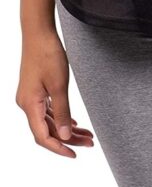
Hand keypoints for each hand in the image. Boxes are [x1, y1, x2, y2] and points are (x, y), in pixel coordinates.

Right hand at [16, 27, 93, 156]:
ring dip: (67, 129)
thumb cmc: (47, 53)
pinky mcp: (35, 90)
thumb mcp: (59, 84)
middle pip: (47, 130)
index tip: (74, 154)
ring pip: (49, 121)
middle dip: (68, 139)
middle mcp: (26, 104)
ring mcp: (30, 97)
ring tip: (87, 134)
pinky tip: (74, 123)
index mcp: (29, 105)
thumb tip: (65, 136)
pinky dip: (61, 117)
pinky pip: (47, 111)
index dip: (58, 148)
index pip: (43, 137)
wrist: (38, 32)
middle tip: (89, 143)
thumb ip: (63, 111)